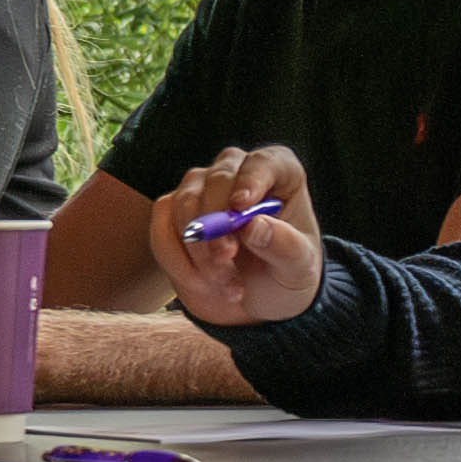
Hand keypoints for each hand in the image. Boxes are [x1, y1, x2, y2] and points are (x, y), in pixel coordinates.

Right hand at [160, 144, 324, 329]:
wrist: (257, 298)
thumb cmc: (285, 272)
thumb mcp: (298, 267)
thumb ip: (284, 245)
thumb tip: (253, 225)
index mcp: (279, 172)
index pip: (263, 163)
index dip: (250, 180)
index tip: (240, 206)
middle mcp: (237, 171)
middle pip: (217, 180)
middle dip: (218, 223)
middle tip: (226, 258)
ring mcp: (201, 188)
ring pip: (185, 203)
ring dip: (199, 248)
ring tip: (223, 281)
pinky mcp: (173, 211)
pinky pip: (162, 227)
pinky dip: (177, 260)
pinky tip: (202, 283)